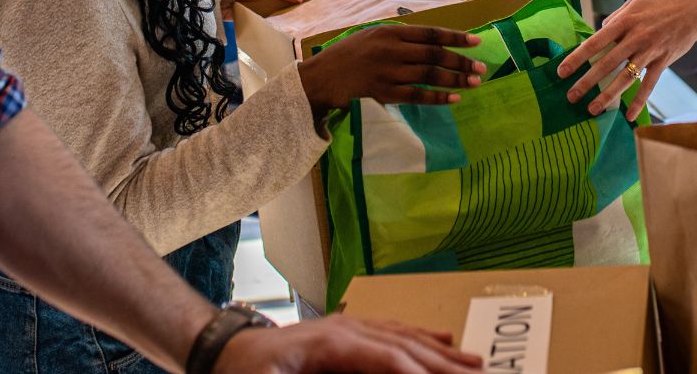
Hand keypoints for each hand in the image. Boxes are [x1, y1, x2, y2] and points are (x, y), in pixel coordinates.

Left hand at [214, 317, 482, 372]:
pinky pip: (392, 335)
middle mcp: (347, 329)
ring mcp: (348, 327)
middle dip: (444, 364)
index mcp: (332, 344)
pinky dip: (420, 339)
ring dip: (441, 353)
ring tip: (475, 363)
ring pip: (404, 338)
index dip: (419, 372)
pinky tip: (441, 342)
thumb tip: (380, 366)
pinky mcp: (345, 333)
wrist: (221, 351)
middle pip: (404, 345)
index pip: (387, 357)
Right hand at [299, 24, 486, 114]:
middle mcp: (391, 50)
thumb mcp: (372, 35)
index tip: (476, 42)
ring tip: (473, 83)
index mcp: (390, 32)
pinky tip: (453, 99)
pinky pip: (416, 96)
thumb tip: (431, 41)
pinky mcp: (384, 93)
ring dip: (454, 79)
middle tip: (481, 68)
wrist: (321, 77)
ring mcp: (387, 72)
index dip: (455, 38)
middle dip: (461, 61)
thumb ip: (399, 37)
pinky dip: (437, 97)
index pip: (430, 33)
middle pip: (434, 55)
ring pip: (429, 76)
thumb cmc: (348, 54)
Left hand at [556, 0, 696, 121]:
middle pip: (605, 63)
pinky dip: (639, 101)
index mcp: (623, 21)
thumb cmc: (661, 2)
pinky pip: (649, 85)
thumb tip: (600, 31)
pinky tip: (629, 116)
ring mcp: (650, 51)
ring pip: (624, 78)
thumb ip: (616, 19)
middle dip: (586, 82)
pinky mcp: (663, 61)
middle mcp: (635, 37)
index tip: (561, 72)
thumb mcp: (634, 3)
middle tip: (570, 96)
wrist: (694, 7)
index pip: (594, 43)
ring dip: (607, 96)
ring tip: (592, 109)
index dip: (576, 58)